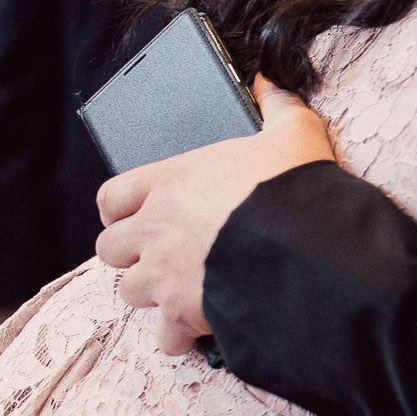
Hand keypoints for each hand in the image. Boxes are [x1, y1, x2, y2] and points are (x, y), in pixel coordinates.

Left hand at [96, 77, 334, 354]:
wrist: (306, 249)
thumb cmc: (293, 188)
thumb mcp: (294, 135)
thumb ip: (279, 105)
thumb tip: (271, 81)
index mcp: (170, 182)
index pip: (111, 196)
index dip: (119, 208)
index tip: (134, 214)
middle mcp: (155, 228)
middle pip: (110, 248)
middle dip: (132, 252)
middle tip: (162, 253)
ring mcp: (164, 273)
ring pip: (129, 291)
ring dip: (152, 292)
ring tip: (181, 290)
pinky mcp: (182, 312)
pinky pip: (163, 335)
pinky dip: (177, 334)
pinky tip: (198, 327)